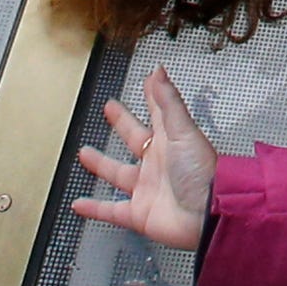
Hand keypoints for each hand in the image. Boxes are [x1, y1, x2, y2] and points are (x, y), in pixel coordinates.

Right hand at [72, 65, 216, 250]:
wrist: (206, 213)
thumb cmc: (202, 172)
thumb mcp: (183, 130)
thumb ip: (168, 102)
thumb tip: (159, 72)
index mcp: (170, 141)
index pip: (158, 114)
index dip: (152, 96)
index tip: (146, 81)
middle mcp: (158, 164)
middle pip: (135, 140)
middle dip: (122, 124)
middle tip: (109, 109)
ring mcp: (147, 188)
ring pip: (118, 174)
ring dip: (101, 164)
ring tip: (84, 153)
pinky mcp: (139, 213)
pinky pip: (111, 211)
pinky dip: (94, 209)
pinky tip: (80, 204)